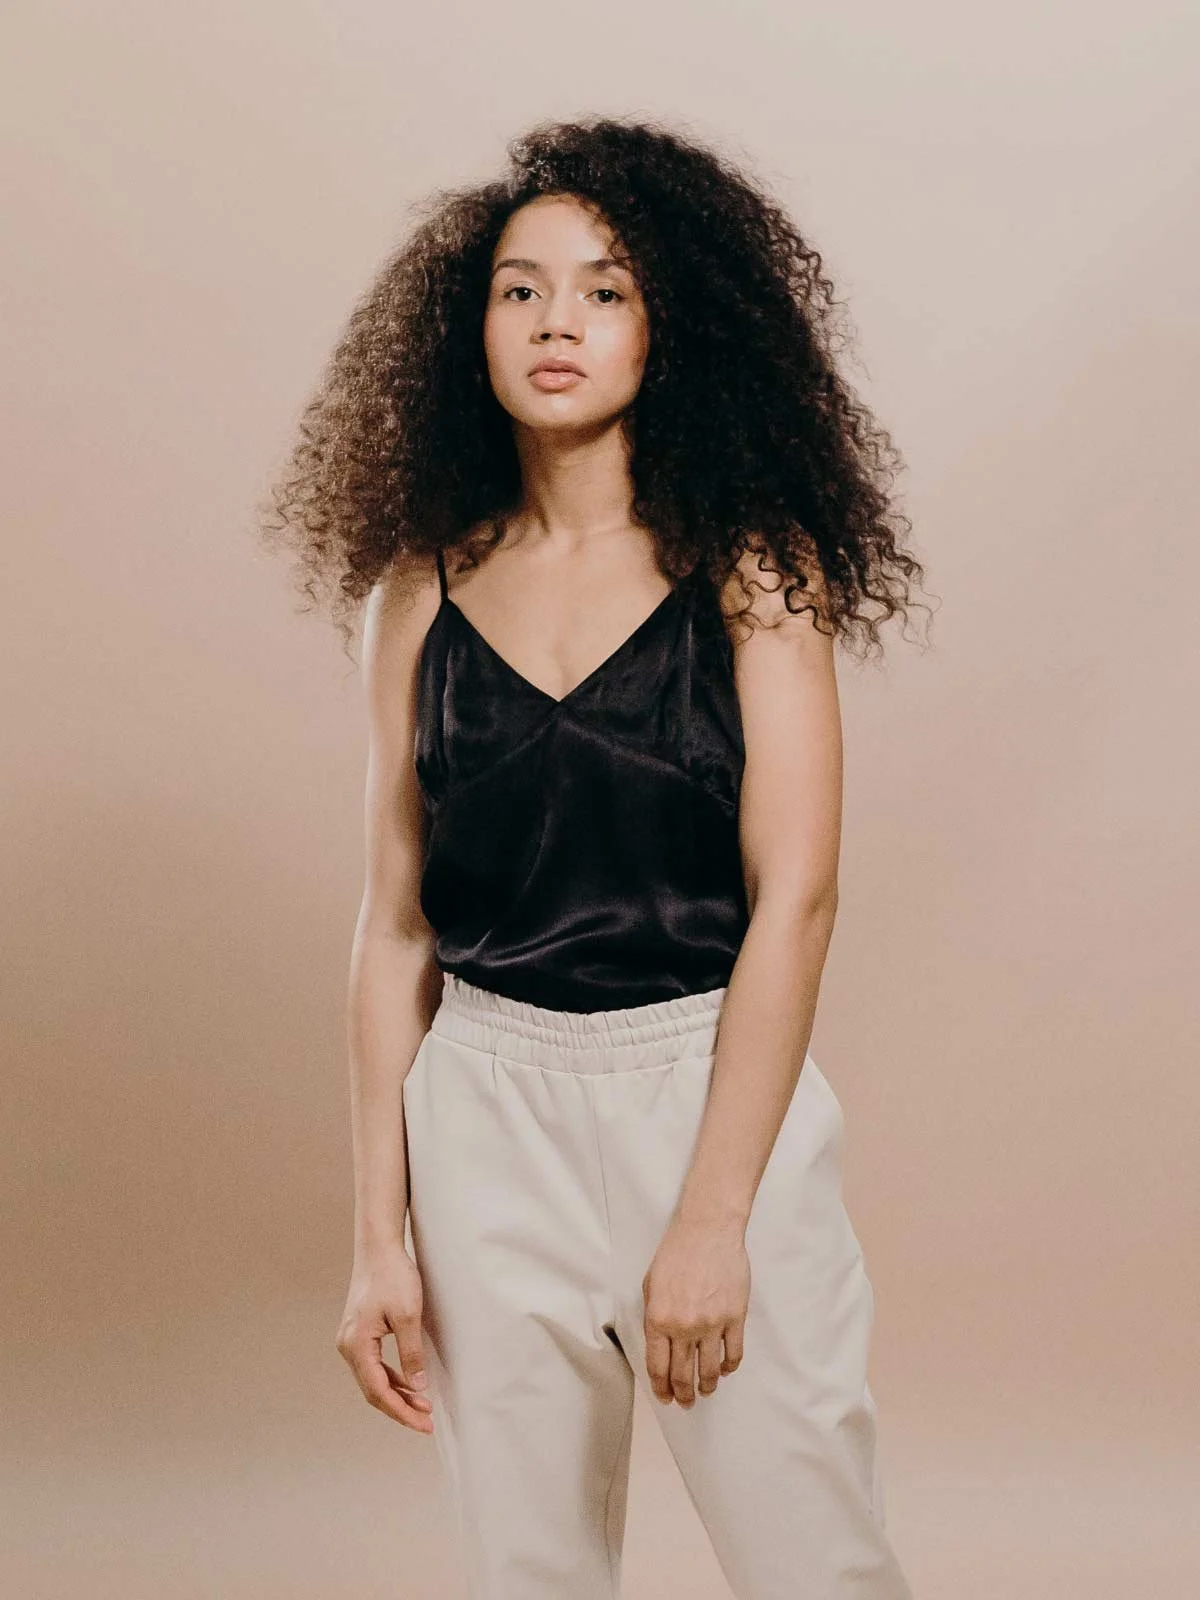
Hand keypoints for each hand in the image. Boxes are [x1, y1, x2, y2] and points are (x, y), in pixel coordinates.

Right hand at [336, 1241, 434, 1433]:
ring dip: (397, 1394)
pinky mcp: (359, 1333)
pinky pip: (374, 1365)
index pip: (378, 1392)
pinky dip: (392, 1378)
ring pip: (373, 1379)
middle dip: (400, 1408)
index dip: (402, 1411)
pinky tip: (409, 1384)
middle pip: (373, 1391)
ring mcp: (352, 1340)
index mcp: (357, 1345)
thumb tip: (417, 1387)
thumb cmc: (393, 1276)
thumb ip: (411, 1354)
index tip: (423, 1424)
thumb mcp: (408, 1315)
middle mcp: (348, 1346)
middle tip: (426, 1422)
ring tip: (423, 1406)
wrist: (379, 1248)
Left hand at [642, 1215, 749, 1405]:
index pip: (658, 1366)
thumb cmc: (676, 1253)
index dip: (661, 1387)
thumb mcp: (651, 1285)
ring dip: (706, 1386)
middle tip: (685, 1403)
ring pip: (709, 1370)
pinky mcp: (735, 1317)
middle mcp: (684, 1327)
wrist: (708, 1230)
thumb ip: (654, 1318)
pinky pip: (733, 1353)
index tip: (664, 1397)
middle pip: (683, 1374)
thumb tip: (660, 1347)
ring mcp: (712, 1324)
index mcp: (658, 1319)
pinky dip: (728, 1366)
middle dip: (683, 1394)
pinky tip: (724, 1369)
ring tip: (705, 1392)